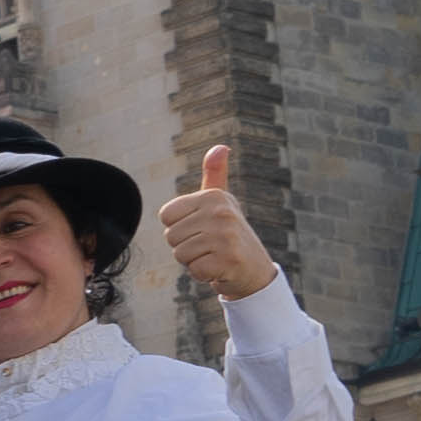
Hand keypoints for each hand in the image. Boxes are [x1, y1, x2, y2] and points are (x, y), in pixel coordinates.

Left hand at [161, 142, 279, 302]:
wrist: (254, 270)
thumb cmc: (229, 234)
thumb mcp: (221, 202)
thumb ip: (215, 174)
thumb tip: (220, 147)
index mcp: (214, 196)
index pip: (166, 215)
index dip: (177, 227)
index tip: (199, 228)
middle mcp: (221, 212)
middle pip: (171, 236)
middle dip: (184, 246)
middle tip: (208, 246)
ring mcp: (226, 236)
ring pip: (180, 253)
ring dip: (193, 260)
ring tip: (213, 255)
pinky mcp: (228, 260)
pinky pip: (194, 269)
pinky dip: (202, 274)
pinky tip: (219, 268)